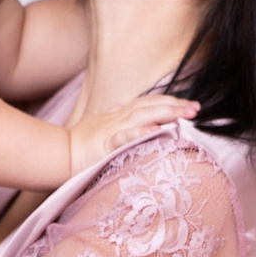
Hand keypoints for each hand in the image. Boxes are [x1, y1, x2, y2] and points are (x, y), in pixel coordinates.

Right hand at [66, 93, 198, 177]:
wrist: (59, 155)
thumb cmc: (80, 143)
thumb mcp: (100, 127)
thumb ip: (114, 118)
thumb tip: (122, 108)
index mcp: (120, 116)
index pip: (149, 103)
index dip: (169, 101)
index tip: (190, 105)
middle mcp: (120, 119)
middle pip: (151, 106)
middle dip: (175, 105)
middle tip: (197, 108)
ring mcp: (113, 129)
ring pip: (143, 116)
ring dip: (165, 113)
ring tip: (185, 114)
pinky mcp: (105, 144)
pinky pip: (124, 137)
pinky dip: (139, 133)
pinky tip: (155, 131)